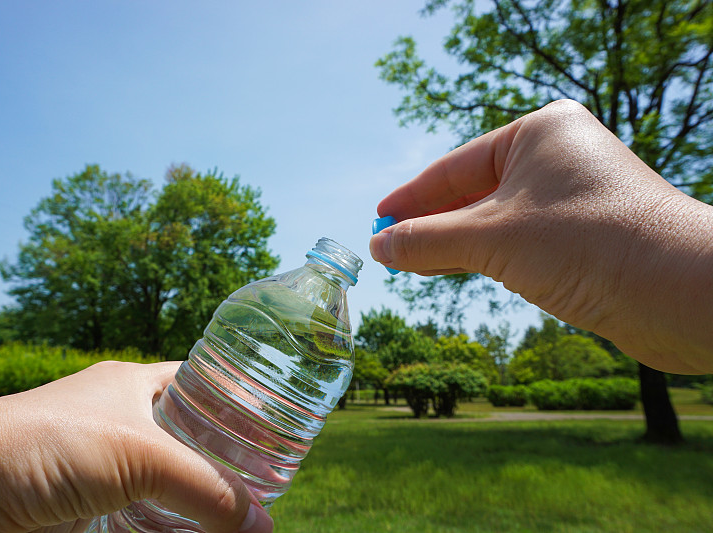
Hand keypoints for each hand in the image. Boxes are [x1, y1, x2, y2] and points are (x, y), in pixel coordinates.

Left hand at [0, 361, 272, 532]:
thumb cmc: (48, 442)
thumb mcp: (140, 455)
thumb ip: (206, 489)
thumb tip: (264, 525)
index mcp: (138, 386)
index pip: (201, 384)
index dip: (236, 400)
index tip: (273, 424)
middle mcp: (125, 423)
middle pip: (191, 441)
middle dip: (226, 465)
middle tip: (268, 484)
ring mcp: (107, 469)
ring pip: (170, 487)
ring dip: (202, 507)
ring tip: (244, 523)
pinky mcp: (92, 511)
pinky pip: (146, 522)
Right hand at [370, 99, 712, 373]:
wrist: (679, 292)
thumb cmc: (588, 244)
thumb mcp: (491, 239)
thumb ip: (426, 241)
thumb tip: (378, 247)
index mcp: (539, 133)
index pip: (455, 167)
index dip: (411, 197)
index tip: (376, 219)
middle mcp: (558, 158)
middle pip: (472, 193)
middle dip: (429, 223)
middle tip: (387, 247)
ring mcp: (572, 197)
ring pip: (494, 221)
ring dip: (452, 244)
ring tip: (410, 263)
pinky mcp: (584, 236)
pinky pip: (517, 241)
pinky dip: (483, 256)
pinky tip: (452, 270)